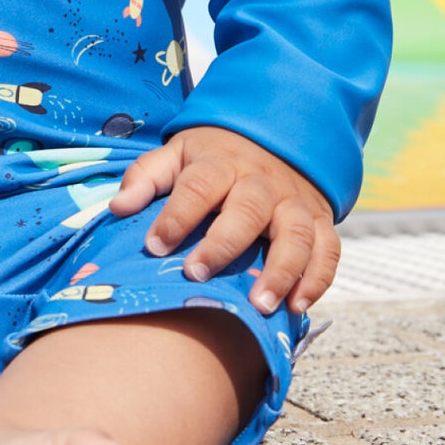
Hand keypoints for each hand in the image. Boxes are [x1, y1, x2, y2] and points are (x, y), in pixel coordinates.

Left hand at [108, 125, 338, 312]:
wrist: (275, 138)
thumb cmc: (214, 158)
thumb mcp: (177, 154)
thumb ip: (146, 177)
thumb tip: (117, 207)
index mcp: (221, 163)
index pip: (199, 185)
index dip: (177, 215)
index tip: (154, 246)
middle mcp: (261, 182)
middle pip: (247, 209)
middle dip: (223, 244)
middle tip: (197, 275)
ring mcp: (294, 202)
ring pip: (295, 233)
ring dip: (281, 270)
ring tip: (259, 305)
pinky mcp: (319, 220)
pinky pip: (327, 249)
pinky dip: (318, 278)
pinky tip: (298, 306)